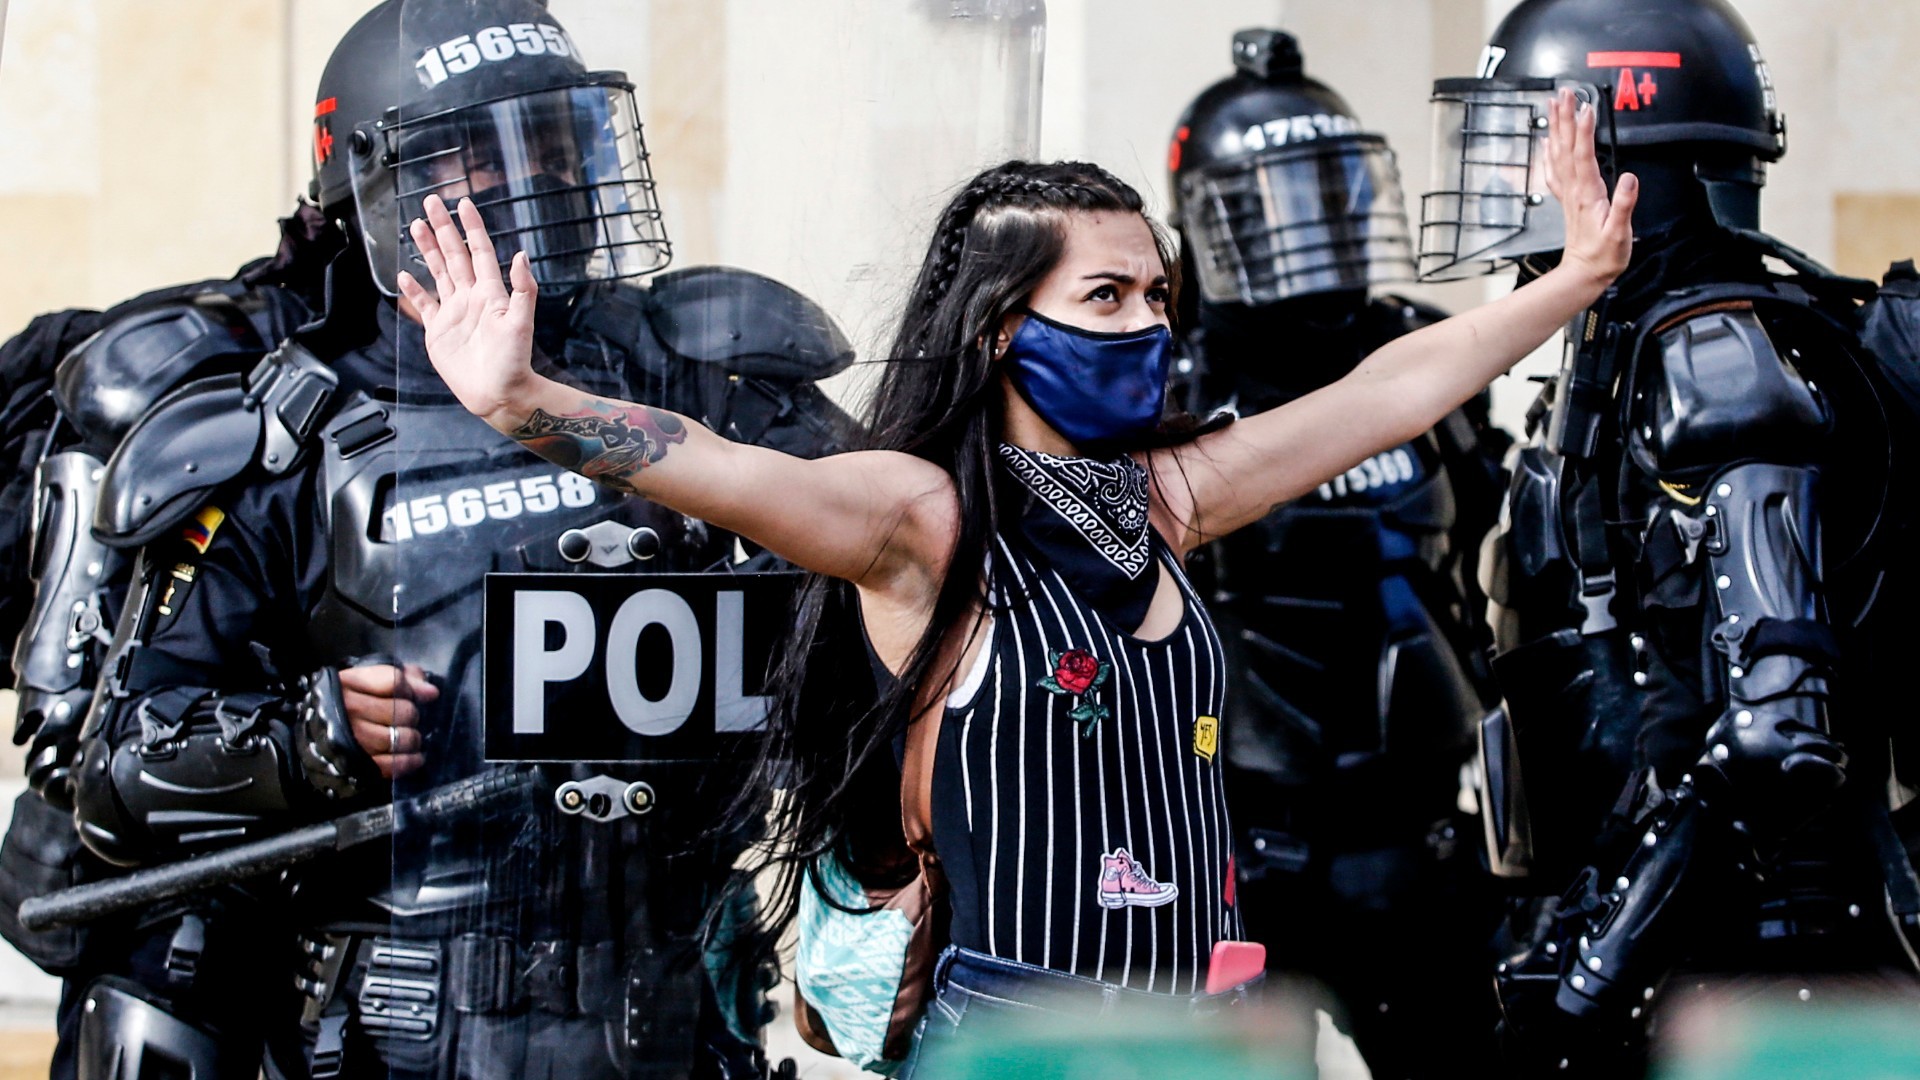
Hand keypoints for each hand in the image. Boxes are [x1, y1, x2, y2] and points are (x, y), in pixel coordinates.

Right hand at [339, 663, 437, 778]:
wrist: (314, 736)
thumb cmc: (349, 704)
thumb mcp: (369, 681)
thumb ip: (403, 678)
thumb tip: (431, 692)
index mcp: (348, 683)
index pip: (393, 681)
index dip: (410, 689)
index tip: (414, 695)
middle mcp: (348, 710)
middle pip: (400, 710)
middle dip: (411, 715)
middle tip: (409, 719)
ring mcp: (351, 739)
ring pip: (398, 738)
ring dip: (411, 739)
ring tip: (411, 738)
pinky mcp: (356, 764)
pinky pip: (392, 764)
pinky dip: (409, 761)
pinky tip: (416, 757)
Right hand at [396, 195, 543, 430]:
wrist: (499, 394)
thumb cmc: (515, 361)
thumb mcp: (522, 323)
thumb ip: (523, 289)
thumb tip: (521, 255)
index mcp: (490, 292)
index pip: (479, 251)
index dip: (471, 227)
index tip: (463, 203)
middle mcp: (471, 297)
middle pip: (454, 254)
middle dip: (442, 228)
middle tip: (430, 202)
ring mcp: (453, 312)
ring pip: (438, 272)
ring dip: (428, 249)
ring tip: (415, 225)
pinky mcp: (438, 331)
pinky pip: (424, 305)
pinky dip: (414, 290)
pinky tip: (404, 275)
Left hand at [1542, 88, 1637, 286]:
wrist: (1584, 273)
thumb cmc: (1604, 256)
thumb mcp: (1620, 233)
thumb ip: (1624, 206)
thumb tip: (1630, 179)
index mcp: (1588, 194)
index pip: (1584, 155)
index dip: (1584, 131)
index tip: (1586, 108)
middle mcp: (1575, 190)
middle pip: (1567, 148)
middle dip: (1565, 119)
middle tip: (1564, 93)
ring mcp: (1569, 194)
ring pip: (1559, 154)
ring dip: (1557, 128)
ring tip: (1554, 105)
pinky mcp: (1568, 199)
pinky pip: (1555, 170)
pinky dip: (1550, 153)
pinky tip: (1548, 141)